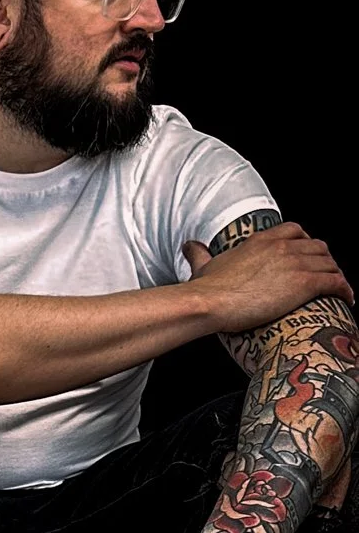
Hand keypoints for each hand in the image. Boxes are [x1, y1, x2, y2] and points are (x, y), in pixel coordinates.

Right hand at [184, 225, 350, 332]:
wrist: (210, 302)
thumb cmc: (206, 288)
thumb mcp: (203, 265)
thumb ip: (199, 253)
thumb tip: (189, 246)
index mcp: (260, 241)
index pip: (294, 230)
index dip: (305, 242)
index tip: (306, 255)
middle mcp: (282, 247)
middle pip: (318, 246)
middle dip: (325, 260)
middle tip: (324, 275)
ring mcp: (295, 264)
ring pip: (330, 264)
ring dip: (336, 276)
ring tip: (337, 289)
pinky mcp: (305, 284)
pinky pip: (336, 282)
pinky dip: (344, 289)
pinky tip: (346, 298)